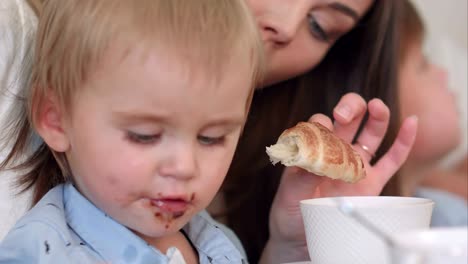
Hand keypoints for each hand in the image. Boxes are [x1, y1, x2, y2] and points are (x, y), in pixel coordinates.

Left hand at [260, 93, 417, 262]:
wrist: (302, 240)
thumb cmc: (290, 214)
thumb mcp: (288, 196)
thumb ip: (300, 178)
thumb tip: (314, 161)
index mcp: (313, 150)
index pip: (319, 125)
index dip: (321, 123)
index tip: (322, 129)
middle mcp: (336, 152)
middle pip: (349, 119)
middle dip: (349, 108)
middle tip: (343, 114)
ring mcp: (356, 165)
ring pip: (372, 133)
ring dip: (377, 116)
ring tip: (377, 106)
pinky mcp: (373, 183)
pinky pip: (392, 159)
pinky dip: (403, 141)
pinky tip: (411, 122)